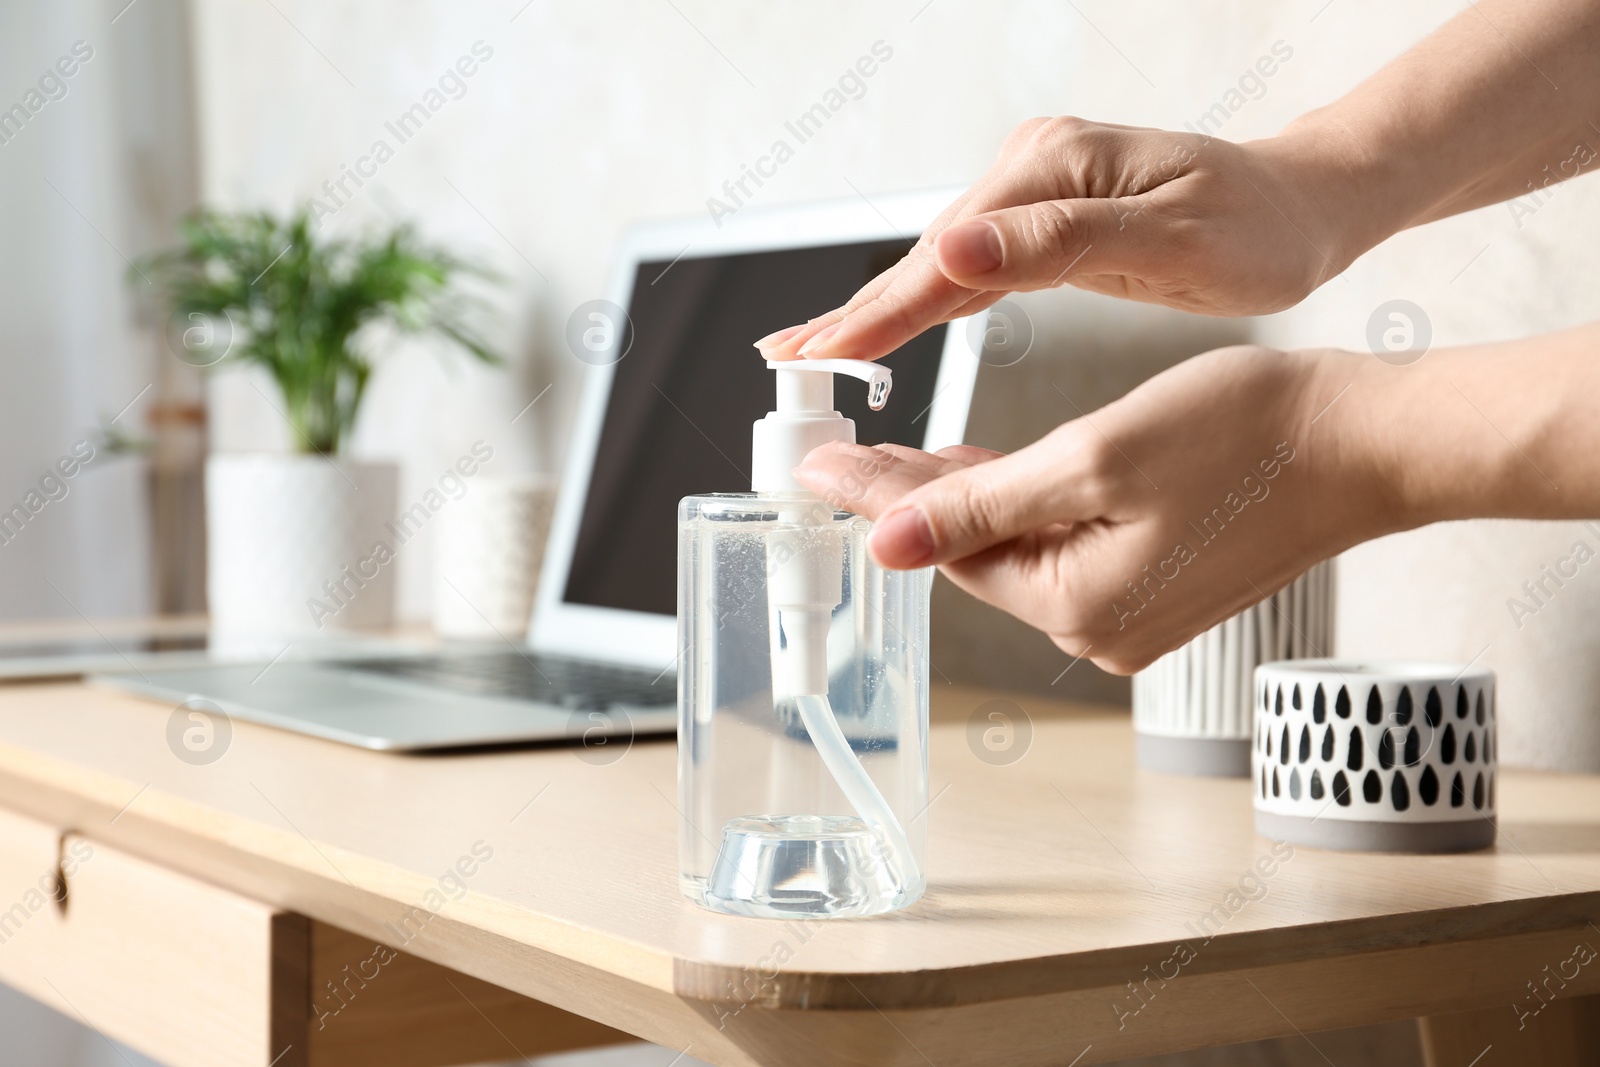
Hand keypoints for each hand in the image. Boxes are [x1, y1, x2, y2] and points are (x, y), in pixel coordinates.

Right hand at [755, 119, 1365, 363]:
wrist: (1308, 203)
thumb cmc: (1260, 227)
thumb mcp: (1171, 241)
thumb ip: (1060, 243)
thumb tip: (954, 246)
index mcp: (1052, 170)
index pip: (946, 257)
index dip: (879, 313)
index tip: (820, 356)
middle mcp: (1033, 169)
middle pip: (926, 255)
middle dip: (855, 311)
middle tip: (785, 359)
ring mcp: (1037, 190)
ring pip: (941, 262)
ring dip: (879, 309)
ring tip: (818, 350)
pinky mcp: (1048, 215)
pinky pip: (973, 265)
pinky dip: (927, 299)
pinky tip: (893, 321)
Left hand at [792, 345, 1385, 672]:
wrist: (1364, 443)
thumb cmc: (1246, 436)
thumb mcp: (1092, 459)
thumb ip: (980, 504)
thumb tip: (885, 543)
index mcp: (1076, 607)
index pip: (944, 548)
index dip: (877, 497)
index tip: (817, 463)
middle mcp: (1098, 630)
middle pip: (976, 555)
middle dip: (913, 499)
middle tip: (847, 447)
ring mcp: (1131, 617)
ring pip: (1019, 549)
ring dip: (966, 499)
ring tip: (902, 452)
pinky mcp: (1157, 589)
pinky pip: (1065, 549)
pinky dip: (1025, 508)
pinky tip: (991, 472)